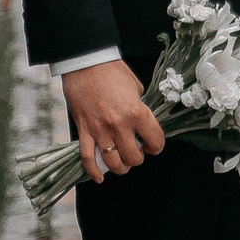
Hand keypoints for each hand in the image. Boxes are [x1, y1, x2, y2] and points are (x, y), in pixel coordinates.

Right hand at [63, 59, 167, 182]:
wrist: (85, 62)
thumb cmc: (112, 70)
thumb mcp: (136, 87)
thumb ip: (140, 108)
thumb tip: (141, 123)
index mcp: (136, 112)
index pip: (155, 141)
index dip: (156, 146)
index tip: (152, 144)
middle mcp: (119, 125)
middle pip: (134, 158)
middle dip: (138, 158)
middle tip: (136, 150)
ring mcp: (100, 130)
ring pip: (113, 163)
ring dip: (120, 166)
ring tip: (122, 162)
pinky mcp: (83, 131)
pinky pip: (87, 158)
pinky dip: (93, 172)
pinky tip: (100, 178)